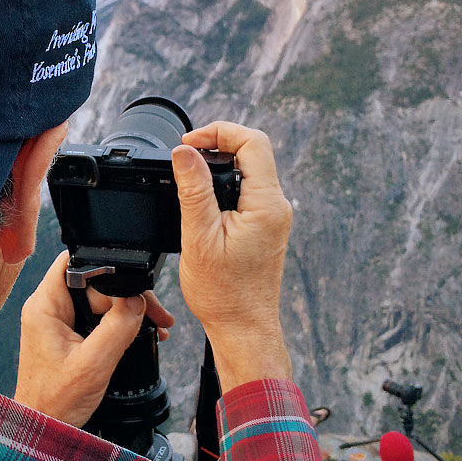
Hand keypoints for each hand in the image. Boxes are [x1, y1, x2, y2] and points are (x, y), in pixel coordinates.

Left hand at [14, 250, 173, 426]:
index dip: (104, 266)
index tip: (132, 282)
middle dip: (125, 295)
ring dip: (126, 311)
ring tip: (154, 327)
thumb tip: (137, 299)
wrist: (45, 429)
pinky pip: (96, 318)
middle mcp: (48, 308)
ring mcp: (57, 321)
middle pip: (93, 282)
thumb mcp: (94, 363)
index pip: (73, 263)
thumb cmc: (56, 402)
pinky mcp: (66, 334)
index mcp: (45, 306)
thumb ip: (118, 327)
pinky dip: (117, 324)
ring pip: (98, 300)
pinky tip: (138, 335)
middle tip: (155, 315)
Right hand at [172, 122, 292, 390]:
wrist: (243, 328)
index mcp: (266, 204)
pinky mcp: (264, 226)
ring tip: (188, 171)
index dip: (219, 132)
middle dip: (217, 143)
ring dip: (220, 163)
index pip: (252, 142)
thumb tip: (184, 152)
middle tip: (184, 153)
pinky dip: (223, 182)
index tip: (189, 143)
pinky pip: (247, 189)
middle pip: (253, 151)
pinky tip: (201, 195)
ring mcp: (273, 216)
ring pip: (250, 169)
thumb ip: (193, 190)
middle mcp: (276, 206)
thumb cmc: (223, 292)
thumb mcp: (199, 237)